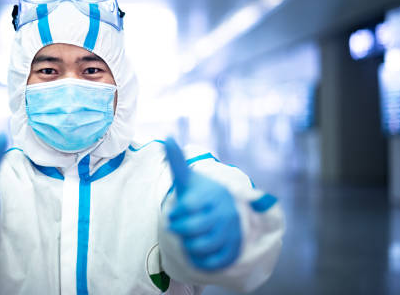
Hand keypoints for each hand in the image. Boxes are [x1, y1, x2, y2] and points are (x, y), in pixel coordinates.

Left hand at [164, 137, 240, 270]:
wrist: (227, 210)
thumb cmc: (201, 194)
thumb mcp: (189, 179)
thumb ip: (177, 161)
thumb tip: (167, 137)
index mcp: (213, 195)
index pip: (189, 206)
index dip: (176, 213)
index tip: (171, 213)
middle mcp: (224, 213)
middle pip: (194, 228)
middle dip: (179, 229)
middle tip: (173, 227)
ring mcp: (230, 232)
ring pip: (202, 246)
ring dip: (187, 245)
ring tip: (185, 238)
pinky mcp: (232, 250)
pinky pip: (212, 262)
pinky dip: (200, 260)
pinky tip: (195, 250)